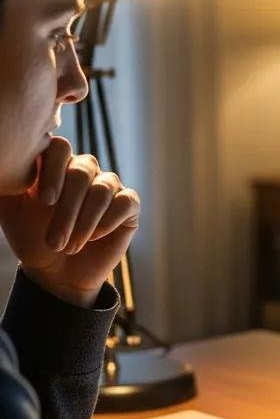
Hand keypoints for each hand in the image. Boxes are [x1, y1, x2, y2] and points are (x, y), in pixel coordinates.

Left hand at [0, 137, 139, 307]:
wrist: (57, 272)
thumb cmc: (32, 237)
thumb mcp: (10, 211)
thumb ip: (6, 184)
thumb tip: (4, 163)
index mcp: (55, 164)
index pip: (59, 147)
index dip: (54, 170)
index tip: (44, 201)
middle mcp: (84, 169)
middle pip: (81, 172)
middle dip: (67, 211)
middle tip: (54, 241)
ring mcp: (108, 185)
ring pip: (102, 190)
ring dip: (84, 223)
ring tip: (70, 247)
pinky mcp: (128, 205)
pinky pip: (124, 202)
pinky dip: (107, 222)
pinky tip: (94, 238)